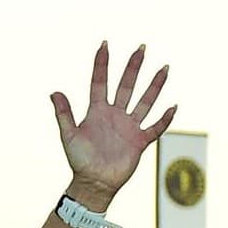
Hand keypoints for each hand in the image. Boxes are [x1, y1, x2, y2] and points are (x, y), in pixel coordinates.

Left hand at [52, 43, 176, 201]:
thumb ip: (64, 114)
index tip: (104, 44)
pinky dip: (164, 119)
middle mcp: (115, 115)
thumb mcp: (68, 135)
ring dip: (155, 86)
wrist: (93, 184)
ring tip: (164, 68)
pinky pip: (155, 127)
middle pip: (126, 86)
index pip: (100, 82)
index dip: (102, 64)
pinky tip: (173, 106)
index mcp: (97, 111)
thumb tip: (54, 91)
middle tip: (142, 47)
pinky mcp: (140, 142)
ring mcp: (129, 127)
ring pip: (145, 101)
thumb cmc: (79, 160)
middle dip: (134, 67)